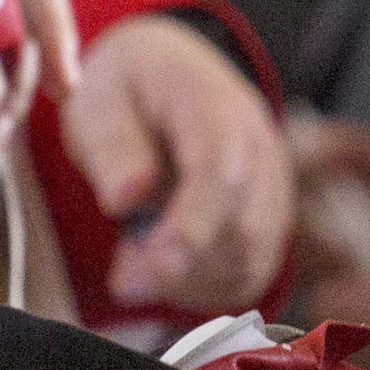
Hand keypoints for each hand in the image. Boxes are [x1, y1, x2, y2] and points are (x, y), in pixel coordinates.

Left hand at [65, 14, 292, 309]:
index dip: (192, 226)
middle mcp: (260, 147)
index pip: (221, 172)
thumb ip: (111, 145)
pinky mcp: (268, 226)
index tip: (152, 263)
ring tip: (133, 256)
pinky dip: (200, 287)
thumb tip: (127, 197)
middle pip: (244, 227)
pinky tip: (160, 266)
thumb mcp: (97, 101)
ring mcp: (272, 187)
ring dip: (187, 280)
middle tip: (122, 276)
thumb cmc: (129, 94)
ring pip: (248, 260)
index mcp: (215, 105)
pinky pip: (245, 276)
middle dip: (182, 267)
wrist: (167, 82)